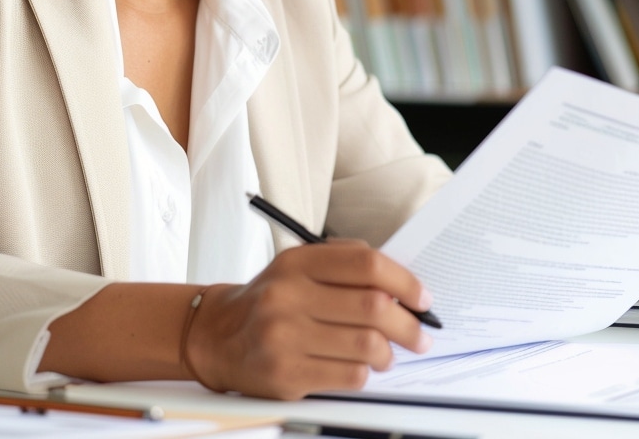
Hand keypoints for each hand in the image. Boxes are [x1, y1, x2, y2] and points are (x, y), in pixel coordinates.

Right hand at [184, 240, 433, 399]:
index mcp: (296, 262)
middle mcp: (288, 295)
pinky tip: (360, 367)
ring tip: (387, 354)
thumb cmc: (269, 300)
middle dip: (408, 324)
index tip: (421, 298)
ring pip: (367, 345)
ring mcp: (285, 335)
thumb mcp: (296, 267)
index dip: (404, 280)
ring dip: (389, 353)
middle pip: (373, 307)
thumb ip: (342, 265)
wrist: (217, 335)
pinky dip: (365, 373)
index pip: (365, 263)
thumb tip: (398, 282)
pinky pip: (350, 376)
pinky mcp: (286, 373)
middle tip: (419, 334)